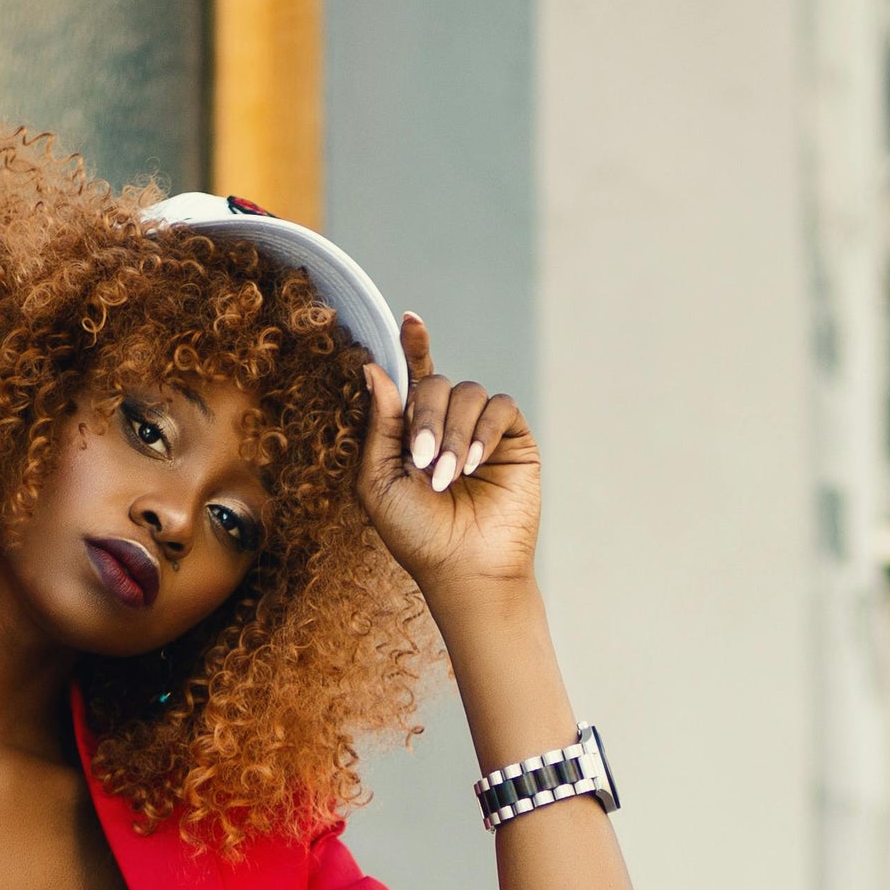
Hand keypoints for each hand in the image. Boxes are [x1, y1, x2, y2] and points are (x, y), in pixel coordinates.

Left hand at [360, 313, 537, 600]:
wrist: (464, 569)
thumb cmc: (417, 535)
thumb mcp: (379, 480)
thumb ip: (379, 425)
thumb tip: (375, 368)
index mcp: (412, 430)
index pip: (413, 377)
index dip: (413, 346)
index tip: (410, 320)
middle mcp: (448, 424)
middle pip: (436, 384)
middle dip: (426, 418)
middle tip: (423, 461)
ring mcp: (482, 430)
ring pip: (468, 393)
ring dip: (454, 433)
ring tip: (449, 476)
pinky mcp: (513, 441)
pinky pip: (500, 408)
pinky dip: (482, 430)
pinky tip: (474, 464)